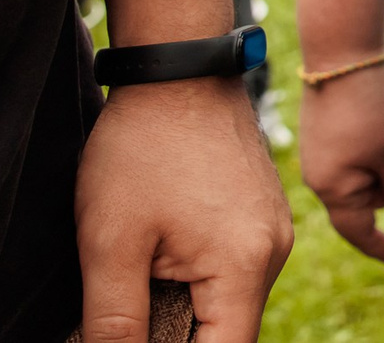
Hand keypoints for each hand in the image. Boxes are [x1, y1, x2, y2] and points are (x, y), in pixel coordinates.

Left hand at [76, 76, 291, 342]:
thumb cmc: (142, 148)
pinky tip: (156, 259)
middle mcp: (273, 252)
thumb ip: (114, 322)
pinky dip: (194, 282)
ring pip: (227, 302)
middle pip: (227, 332)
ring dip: (182, 312)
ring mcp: (272, 230)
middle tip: (121, 316)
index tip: (134, 341)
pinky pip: (232, 270)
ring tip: (135, 282)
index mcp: (245, 265)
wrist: (178, 67)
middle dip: (174, 337)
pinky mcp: (260, 213)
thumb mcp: (110, 243)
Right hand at [300, 62, 383, 263]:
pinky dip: (373, 153)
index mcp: (334, 189)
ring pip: (359, 179)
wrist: (341, 52)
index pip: (360, 233)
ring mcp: (317, 155)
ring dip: (382, 169)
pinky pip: (351, 159)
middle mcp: (318, 177)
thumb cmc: (373, 106)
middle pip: (361, 205)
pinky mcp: (321, 134)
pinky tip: (383, 124)